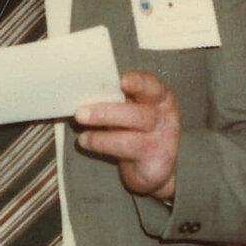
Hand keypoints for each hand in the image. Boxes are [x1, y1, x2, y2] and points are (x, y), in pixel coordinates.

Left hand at [74, 71, 179, 199]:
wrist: (152, 164)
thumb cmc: (135, 128)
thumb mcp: (128, 107)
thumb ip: (115, 97)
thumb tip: (83, 90)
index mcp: (159, 97)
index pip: (152, 86)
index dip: (138, 82)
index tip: (122, 81)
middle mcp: (164, 116)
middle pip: (138, 114)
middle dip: (107, 113)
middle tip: (80, 113)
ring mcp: (162, 140)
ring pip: (130, 138)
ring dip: (101, 137)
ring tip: (82, 136)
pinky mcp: (155, 160)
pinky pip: (127, 153)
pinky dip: (102, 146)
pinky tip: (85, 142)